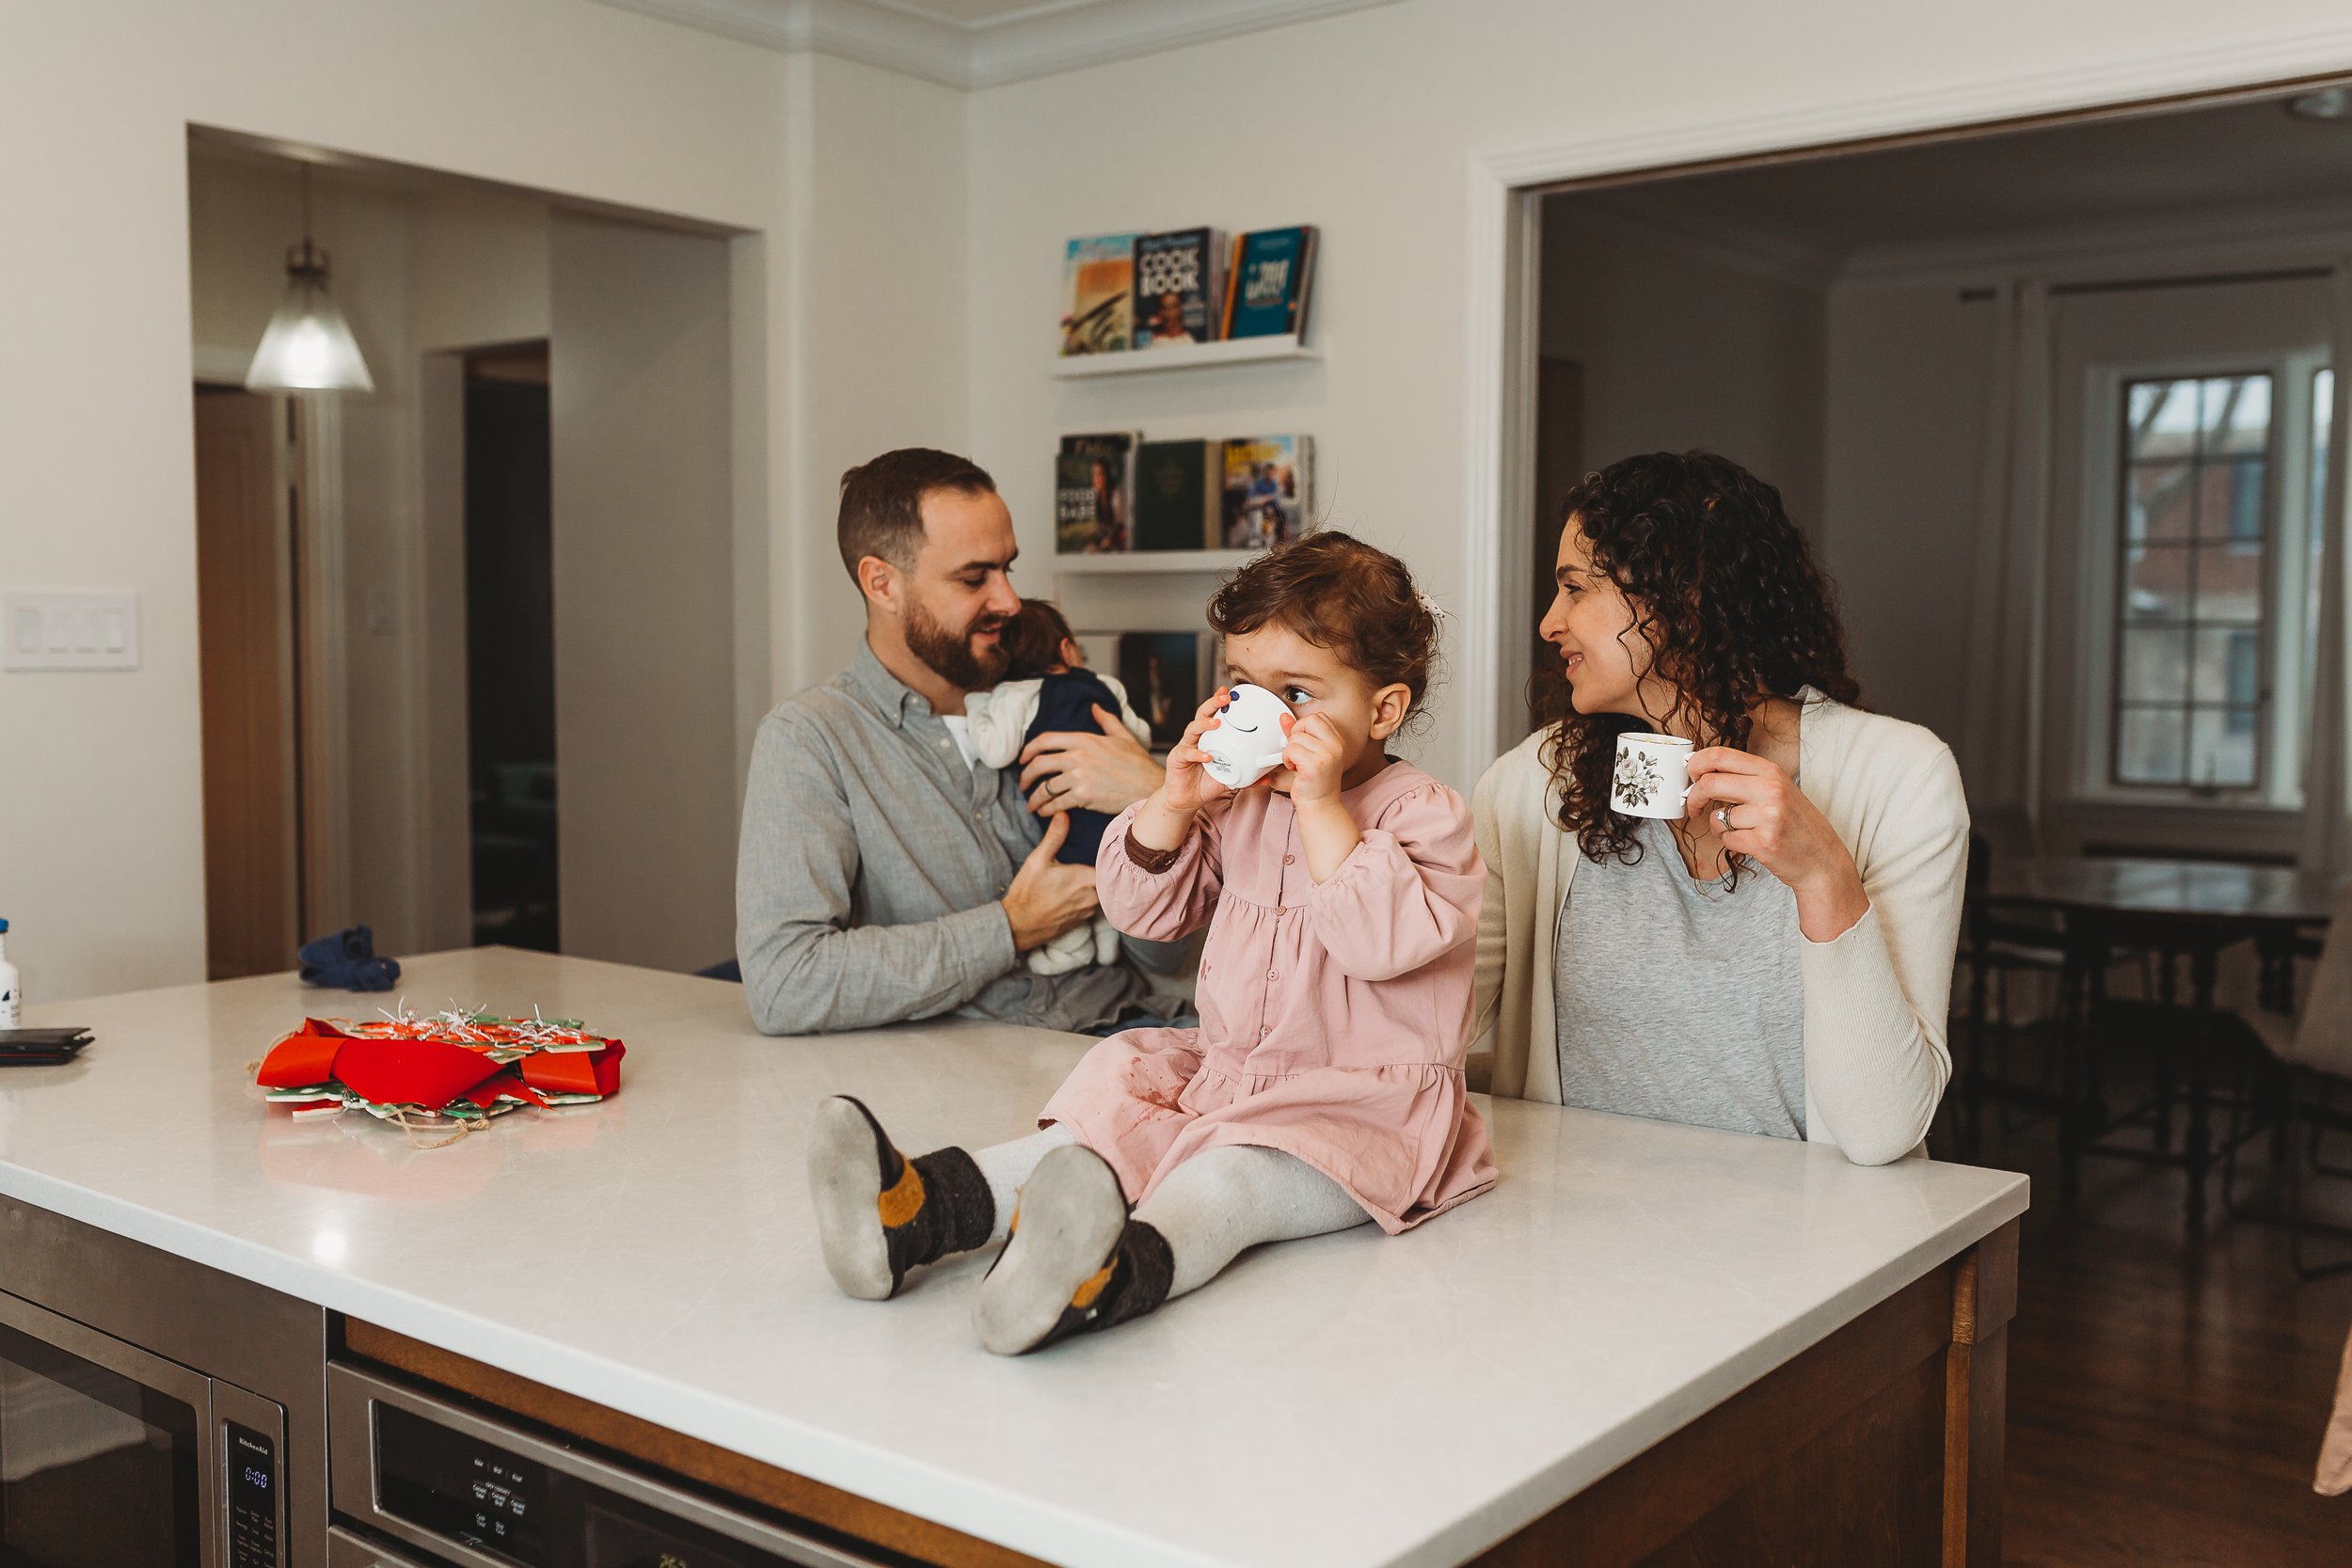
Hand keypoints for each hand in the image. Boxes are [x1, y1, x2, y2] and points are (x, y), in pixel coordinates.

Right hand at [1000, 813, 1099, 951]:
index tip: (1109, 848)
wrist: (1019, 925)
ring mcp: (1089, 912)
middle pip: (1106, 879)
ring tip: (1084, 875)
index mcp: (1086, 880)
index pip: (1109, 864)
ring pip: (1100, 893)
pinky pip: (1092, 905)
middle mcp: (1093, 897)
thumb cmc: (1027, 893)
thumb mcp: (1038, 860)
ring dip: (1095, 885)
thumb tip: (1063, 814)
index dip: (1109, 856)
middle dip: (1101, 869)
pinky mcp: (1083, 921)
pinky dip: (1088, 897)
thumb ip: (1054, 837)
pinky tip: (1076, 891)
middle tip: (1097, 858)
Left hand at [1018, 705, 1160, 817]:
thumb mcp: (1122, 736)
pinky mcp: (1084, 796)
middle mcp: (1078, 756)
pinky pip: (1056, 803)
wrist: (1150, 786)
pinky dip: (1046, 810)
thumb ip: (1106, 720)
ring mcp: (1080, 776)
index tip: (1022, 759)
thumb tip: (1095, 707)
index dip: (1028, 750)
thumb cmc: (1137, 763)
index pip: (1045, 739)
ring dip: (1034, 799)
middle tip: (1023, 784)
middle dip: (1025, 776)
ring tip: (1032, 805)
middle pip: (1039, 764)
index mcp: (1084, 739)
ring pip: (1045, 787)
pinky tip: (1045, 812)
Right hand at [1129, 688, 1246, 852]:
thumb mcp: (1230, 777)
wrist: (1186, 800)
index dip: (1219, 702)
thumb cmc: (1206, 783)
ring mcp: (1185, 747)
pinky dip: (1197, 754)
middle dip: (1213, 704)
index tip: (1230, 692)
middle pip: (1201, 714)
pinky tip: (1207, 756)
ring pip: (1192, 729)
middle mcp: (1195, 738)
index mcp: (1208, 737)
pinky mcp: (1176, 760)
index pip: (1213, 714)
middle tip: (1226, 699)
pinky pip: (1186, 753)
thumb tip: (1267, 776)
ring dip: (1205, 724)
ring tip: (1216, 722)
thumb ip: (1247, 775)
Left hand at [1279, 711, 1346, 803]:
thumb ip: (1298, 734)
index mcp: (1338, 741)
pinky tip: (1294, 768)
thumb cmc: (1315, 781)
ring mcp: (1326, 756)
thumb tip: (1284, 718)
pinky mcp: (1314, 766)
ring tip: (1296, 763)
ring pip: (1296, 737)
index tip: (1302, 740)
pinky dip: (1287, 758)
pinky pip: (1291, 750)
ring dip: (1289, 750)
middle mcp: (1336, 746)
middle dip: (1296, 734)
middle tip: (1297, 750)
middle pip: (1308, 721)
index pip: (1318, 717)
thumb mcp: (1310, 753)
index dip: (1304, 726)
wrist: (1320, 805)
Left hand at [1684, 747, 1868, 940]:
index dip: (1696, 764)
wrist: (1822, 859)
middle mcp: (1770, 789)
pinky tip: (1750, 842)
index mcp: (1771, 771)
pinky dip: (1731, 842)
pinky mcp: (1763, 842)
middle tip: (1693, 807)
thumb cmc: (1796, 824)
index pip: (1720, 755)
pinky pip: (1726, 838)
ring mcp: (1768, 816)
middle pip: (1709, 783)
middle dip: (1693, 797)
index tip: (1690, 775)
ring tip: (1743, 830)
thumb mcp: (1778, 789)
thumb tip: (1702, 770)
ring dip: (1720, 826)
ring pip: (1717, 816)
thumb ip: (1745, 778)